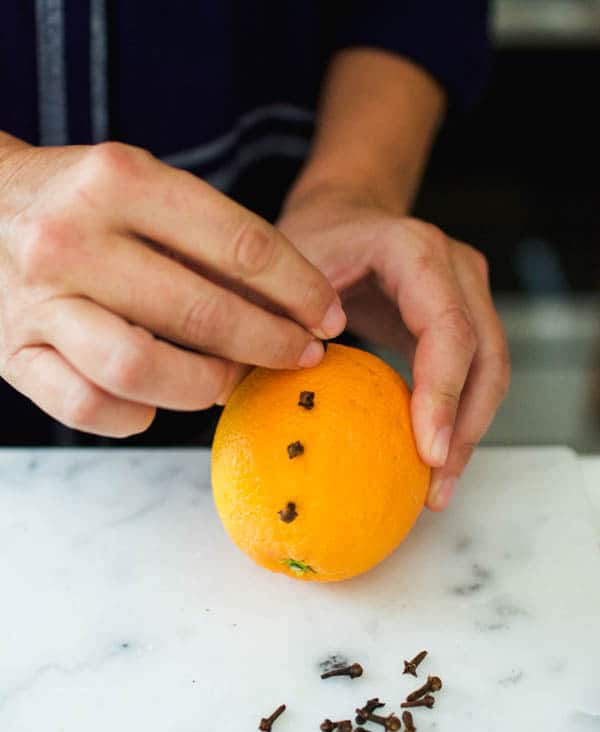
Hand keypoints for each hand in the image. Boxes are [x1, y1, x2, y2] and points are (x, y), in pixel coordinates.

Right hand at [0, 136, 345, 436]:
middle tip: (303, 355)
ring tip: (232, 380)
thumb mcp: (138, 187)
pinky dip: (137, 415)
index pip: (238, 245)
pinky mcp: (14, 356)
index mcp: (116, 180)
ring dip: (207, 386)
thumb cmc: (75, 202)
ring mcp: (38, 303)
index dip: (300, 289)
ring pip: (144, 369)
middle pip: (201, 314)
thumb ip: (205, 238)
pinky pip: (90, 408)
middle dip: (271, 344)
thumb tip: (292, 305)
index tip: (328, 315)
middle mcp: (72, 239)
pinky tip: (157, 402)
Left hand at [277, 187, 509, 509]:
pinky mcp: (466, 318)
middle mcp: (454, 267)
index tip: (428, 450)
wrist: (344, 213)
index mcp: (412, 251)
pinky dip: (458, 419)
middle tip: (435, 489)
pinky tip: (432, 460)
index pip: (446, 327)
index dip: (442, 391)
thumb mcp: (280, 273)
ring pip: (491, 371)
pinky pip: (476, 375)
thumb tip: (242, 400)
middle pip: (484, 356)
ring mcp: (468, 292)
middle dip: (463, 428)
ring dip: (468, 433)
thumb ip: (268, 325)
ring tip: (436, 490)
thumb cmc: (310, 241)